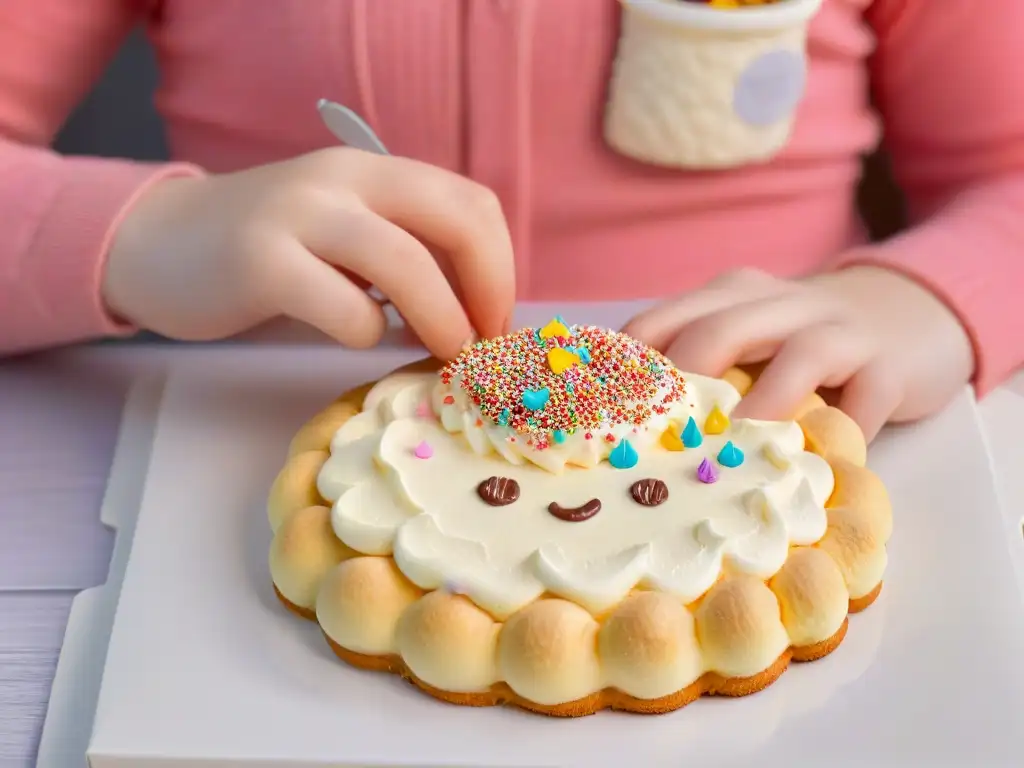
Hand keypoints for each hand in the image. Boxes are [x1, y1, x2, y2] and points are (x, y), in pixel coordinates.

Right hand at [102, 148, 514, 359]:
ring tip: (446, 353)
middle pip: (456, 220)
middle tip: (485, 342)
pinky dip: (368, 334)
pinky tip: (354, 335)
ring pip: (407, 263)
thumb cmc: (267, 252)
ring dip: (444, 319)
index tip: (496, 319)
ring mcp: (301, 215)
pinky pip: (347, 308)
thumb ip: (404, 253)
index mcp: (374, 170)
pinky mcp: (261, 262)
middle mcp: (344, 178)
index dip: (501, 265)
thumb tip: (472, 312)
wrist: (159, 244)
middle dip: (490, 288)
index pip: (471, 202)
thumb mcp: (343, 232)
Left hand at [622, 266, 974, 440]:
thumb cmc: (800, 346)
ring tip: (732, 455)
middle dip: (682, 389)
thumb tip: (622, 445)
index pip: (658, 326)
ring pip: (800, 354)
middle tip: (656, 447)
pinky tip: (813, 466)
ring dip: (763, 406)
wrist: (907, 314)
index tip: (596, 428)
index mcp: (725, 296)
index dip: (623, 376)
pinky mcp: (888, 364)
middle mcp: (777, 301)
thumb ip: (695, 373)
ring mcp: (838, 328)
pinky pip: (865, 398)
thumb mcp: (742, 341)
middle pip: (718, 332)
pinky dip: (841, 431)